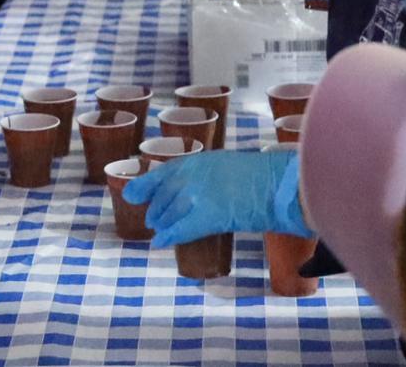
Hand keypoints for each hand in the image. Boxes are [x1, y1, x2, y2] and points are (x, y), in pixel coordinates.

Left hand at [122, 149, 310, 246]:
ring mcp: (194, 198)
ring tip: (161, 229)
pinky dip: (168, 237)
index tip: (132, 195)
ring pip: (167, 215)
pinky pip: (179, 230)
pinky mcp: (203, 218)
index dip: (143, 187)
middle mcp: (188, 178)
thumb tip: (191, 190)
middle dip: (157, 211)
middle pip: (161, 199)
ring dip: (162, 224)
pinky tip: (160, 243)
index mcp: (193, 162)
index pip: (158, 175)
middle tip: (155, 219)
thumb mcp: (223, 165)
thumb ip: (203, 176)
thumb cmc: (257, 174)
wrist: (273, 185)